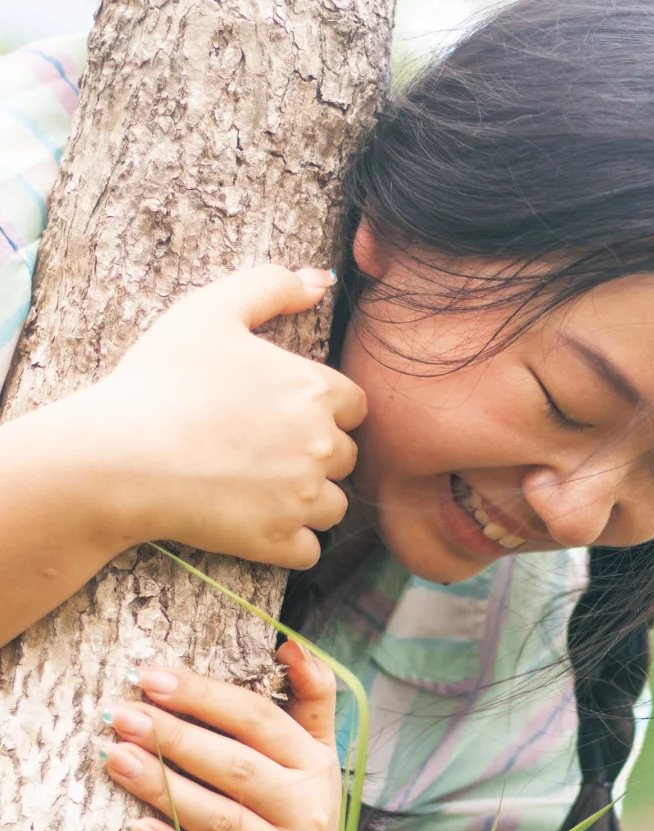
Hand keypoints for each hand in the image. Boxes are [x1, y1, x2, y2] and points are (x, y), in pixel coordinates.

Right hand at [74, 265, 366, 570]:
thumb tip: (320, 279)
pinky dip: (291, 542)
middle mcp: (321, 446)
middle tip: (264, 450)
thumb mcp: (209, 310)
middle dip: (317, 455)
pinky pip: (310, 550)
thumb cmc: (159, 380)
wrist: (119, 455)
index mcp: (314, 390)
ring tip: (261, 489)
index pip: (356, 406)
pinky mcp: (279, 541)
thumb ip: (270, 286)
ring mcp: (302, 499)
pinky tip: (258, 523)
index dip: (326, 409)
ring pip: (334, 507)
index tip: (285, 414)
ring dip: (309, 501)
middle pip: (347, 457)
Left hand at [98, 643, 388, 830]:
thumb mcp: (319, 757)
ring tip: (115, 758)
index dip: (204, 697)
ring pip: (217, 819)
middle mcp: (305, 810)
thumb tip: (290, 644)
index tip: (150, 677)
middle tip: (121, 715)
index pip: (258, 720)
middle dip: (174, 738)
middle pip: (234, 767)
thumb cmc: (303, 815)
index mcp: (315, 765)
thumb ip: (311, 699)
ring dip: (163, 788)